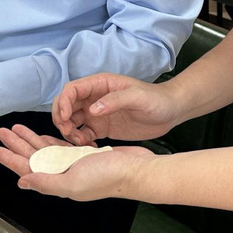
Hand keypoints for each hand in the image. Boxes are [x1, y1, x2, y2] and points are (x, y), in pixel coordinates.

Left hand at [0, 123, 153, 201]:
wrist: (136, 170)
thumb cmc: (108, 177)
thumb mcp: (74, 181)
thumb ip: (47, 182)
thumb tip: (21, 180)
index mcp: (58, 181)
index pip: (27, 169)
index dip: (10, 159)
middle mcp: (62, 173)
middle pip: (32, 157)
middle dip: (15, 145)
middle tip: (1, 132)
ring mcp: (72, 164)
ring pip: (44, 150)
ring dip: (29, 140)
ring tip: (15, 129)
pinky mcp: (83, 155)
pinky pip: (59, 146)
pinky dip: (48, 140)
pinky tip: (39, 135)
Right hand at [52, 73, 180, 144]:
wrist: (170, 112)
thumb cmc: (156, 100)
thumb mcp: (137, 97)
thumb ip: (115, 101)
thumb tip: (92, 110)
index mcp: (100, 85)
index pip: (72, 90)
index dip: (64, 102)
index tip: (65, 118)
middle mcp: (94, 98)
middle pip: (67, 105)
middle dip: (61, 118)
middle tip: (68, 133)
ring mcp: (97, 113)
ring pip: (72, 121)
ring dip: (69, 132)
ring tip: (79, 143)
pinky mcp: (102, 128)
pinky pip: (83, 134)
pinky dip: (80, 141)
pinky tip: (88, 147)